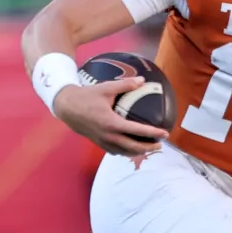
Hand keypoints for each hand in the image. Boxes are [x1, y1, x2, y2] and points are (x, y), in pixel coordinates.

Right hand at [53, 78, 167, 156]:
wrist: (66, 107)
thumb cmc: (87, 96)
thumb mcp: (106, 88)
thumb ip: (125, 85)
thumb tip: (142, 80)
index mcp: (112, 123)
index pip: (137, 131)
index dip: (153, 133)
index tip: (165, 133)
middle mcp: (108, 136)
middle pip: (133, 147)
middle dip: (149, 147)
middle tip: (160, 144)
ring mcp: (103, 142)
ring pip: (125, 152)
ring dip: (138, 152)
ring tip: (149, 148)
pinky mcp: (99, 143)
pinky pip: (115, 152)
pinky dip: (126, 152)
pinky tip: (131, 148)